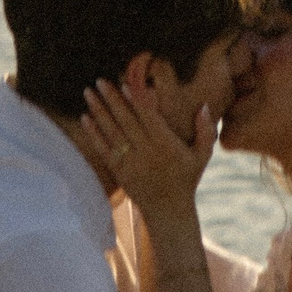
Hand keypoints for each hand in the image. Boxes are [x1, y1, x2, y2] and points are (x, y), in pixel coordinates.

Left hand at [76, 70, 213, 230]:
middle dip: (112, 99)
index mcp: (167, 145)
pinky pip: (104, 149)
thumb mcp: (203, 155)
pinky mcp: (120, 172)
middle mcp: (147, 152)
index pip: (148, 117)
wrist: (169, 210)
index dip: (136, 100)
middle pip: (126, 121)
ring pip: (112, 132)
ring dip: (99, 111)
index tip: (124, 83)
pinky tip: (85, 118)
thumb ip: (206, 130)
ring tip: (88, 93)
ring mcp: (131, 162)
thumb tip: (204, 107)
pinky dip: (94, 133)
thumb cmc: (187, 178)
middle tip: (99, 81)